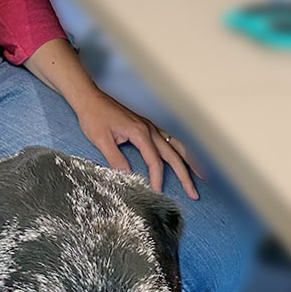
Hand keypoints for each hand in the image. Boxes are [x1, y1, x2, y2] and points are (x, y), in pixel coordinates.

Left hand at [73, 90, 201, 198]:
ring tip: (201, 175)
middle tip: (193, 192)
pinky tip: (183, 157)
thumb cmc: (94, 116)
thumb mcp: (101, 140)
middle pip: (173, 155)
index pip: (154, 160)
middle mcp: (149, 128)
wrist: (89, 99)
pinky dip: (180, 150)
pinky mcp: (146, 126)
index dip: (157, 178)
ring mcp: (149, 126)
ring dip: (189, 161)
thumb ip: (115, 159)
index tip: (157, 191)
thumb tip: (127, 176)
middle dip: (185, 174)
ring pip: (176, 145)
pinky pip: (169, 139)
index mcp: (140, 132)